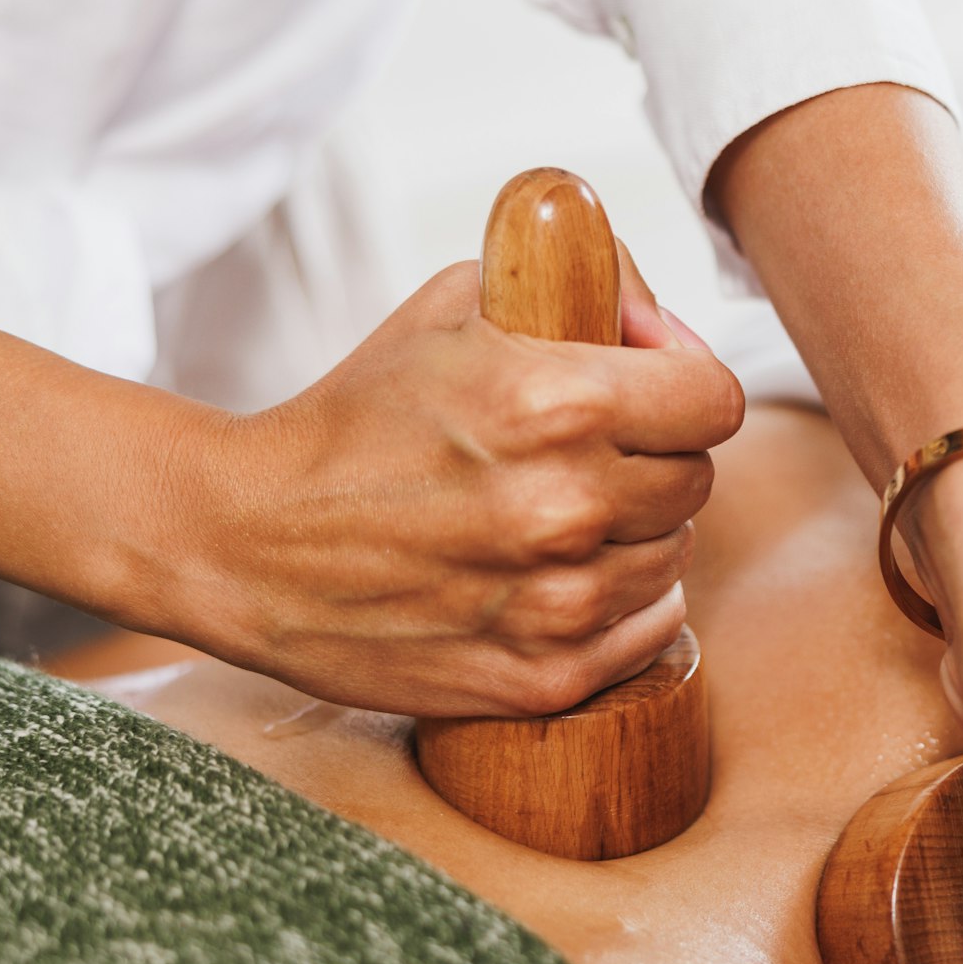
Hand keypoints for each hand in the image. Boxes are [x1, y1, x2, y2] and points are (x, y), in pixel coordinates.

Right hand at [123, 249, 743, 715]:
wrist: (247, 543)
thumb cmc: (356, 417)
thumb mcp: (455, 304)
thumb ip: (579, 286)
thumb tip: (664, 320)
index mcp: (558, 404)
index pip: (715, 400)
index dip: (684, 384)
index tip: (648, 389)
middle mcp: (569, 508)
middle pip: (697, 480)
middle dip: (653, 458)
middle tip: (585, 456)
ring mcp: (558, 604)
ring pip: (672, 557)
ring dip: (632, 534)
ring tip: (555, 519)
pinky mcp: (541, 677)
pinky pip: (648, 632)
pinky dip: (621, 605)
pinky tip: (560, 578)